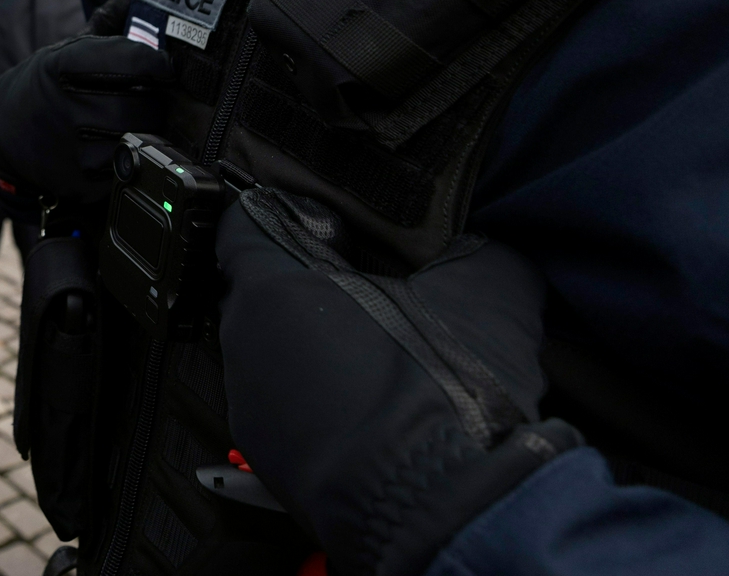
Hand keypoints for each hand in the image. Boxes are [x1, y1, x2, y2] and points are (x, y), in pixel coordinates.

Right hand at [0, 35, 171, 198]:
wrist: (6, 132)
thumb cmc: (46, 87)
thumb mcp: (63, 52)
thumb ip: (104, 37)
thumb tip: (146, 21)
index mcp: (60, 68)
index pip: (131, 61)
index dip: (155, 63)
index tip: (161, 66)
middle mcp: (64, 109)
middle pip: (139, 105)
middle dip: (155, 100)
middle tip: (152, 97)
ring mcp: (71, 151)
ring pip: (137, 140)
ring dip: (146, 129)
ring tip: (136, 120)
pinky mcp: (79, 183)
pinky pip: (126, 168)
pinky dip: (130, 155)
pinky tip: (118, 143)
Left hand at [217, 188, 582, 575]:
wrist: (441, 509)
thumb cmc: (443, 397)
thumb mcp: (484, 296)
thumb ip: (471, 251)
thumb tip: (483, 244)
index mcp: (271, 285)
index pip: (251, 222)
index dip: (295, 219)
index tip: (334, 233)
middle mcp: (244, 340)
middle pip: (262, 289)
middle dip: (308, 288)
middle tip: (372, 300)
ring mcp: (248, 403)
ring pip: (272, 353)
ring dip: (311, 351)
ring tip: (379, 363)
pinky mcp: (264, 456)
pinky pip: (283, 409)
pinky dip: (316, 404)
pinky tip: (369, 411)